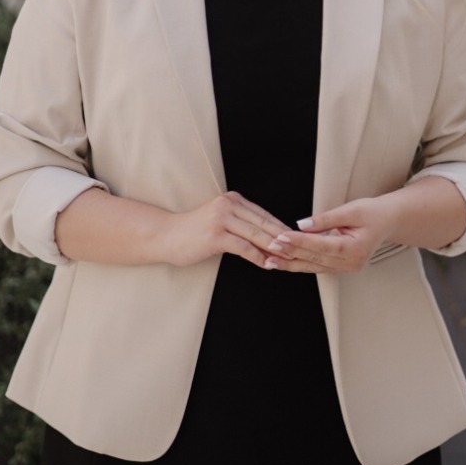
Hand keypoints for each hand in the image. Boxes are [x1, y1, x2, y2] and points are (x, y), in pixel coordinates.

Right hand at [162, 191, 288, 269]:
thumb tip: (269, 238)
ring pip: (256, 235)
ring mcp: (221, 219)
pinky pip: (243, 247)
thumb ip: (242, 224)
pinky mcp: (215, 235)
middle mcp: (228, 205)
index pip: (264, 214)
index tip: (296, 239)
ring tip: (288, 258)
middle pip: (263, 223)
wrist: (166, 236)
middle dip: (283, 238)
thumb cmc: (194, 232)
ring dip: (274, 248)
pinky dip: (258, 257)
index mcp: (233, 199)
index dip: (281, 228)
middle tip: (299, 250)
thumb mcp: (220, 221)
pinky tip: (267, 265)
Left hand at [260, 197, 392, 273]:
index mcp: (354, 248)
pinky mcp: (342, 267)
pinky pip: (317, 266)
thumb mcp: (351, 210)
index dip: (298, 241)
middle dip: (290, 253)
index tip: (280, 236)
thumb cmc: (373, 213)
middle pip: (314, 258)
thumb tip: (302, 225)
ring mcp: (346, 268)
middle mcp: (350, 263)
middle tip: (269, 247)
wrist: (389, 222)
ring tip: (270, 259)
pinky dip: (300, 263)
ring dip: (291, 263)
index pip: (320, 245)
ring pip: (313, 267)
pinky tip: (285, 261)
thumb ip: (326, 219)